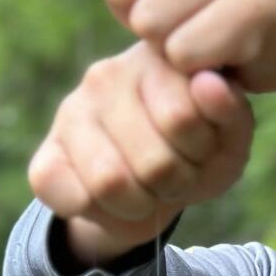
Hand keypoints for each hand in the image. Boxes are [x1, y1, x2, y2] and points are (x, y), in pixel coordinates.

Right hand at [27, 40, 253, 263]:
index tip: (203, 148)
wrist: (155, 191)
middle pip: (152, 160)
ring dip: (141, 204)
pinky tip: (113, 203)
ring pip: (110, 182)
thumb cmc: (196, 154)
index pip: (181, 117)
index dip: (201, 152)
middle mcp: (107, 76)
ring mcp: (71, 115)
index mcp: (155, 59)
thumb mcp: (227, 139)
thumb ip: (229, 112)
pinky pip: (66, 196)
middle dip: (174, 184)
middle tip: (174, 175)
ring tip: (148, 188)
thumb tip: (209, 84)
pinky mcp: (46, 158)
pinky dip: (101, 216)